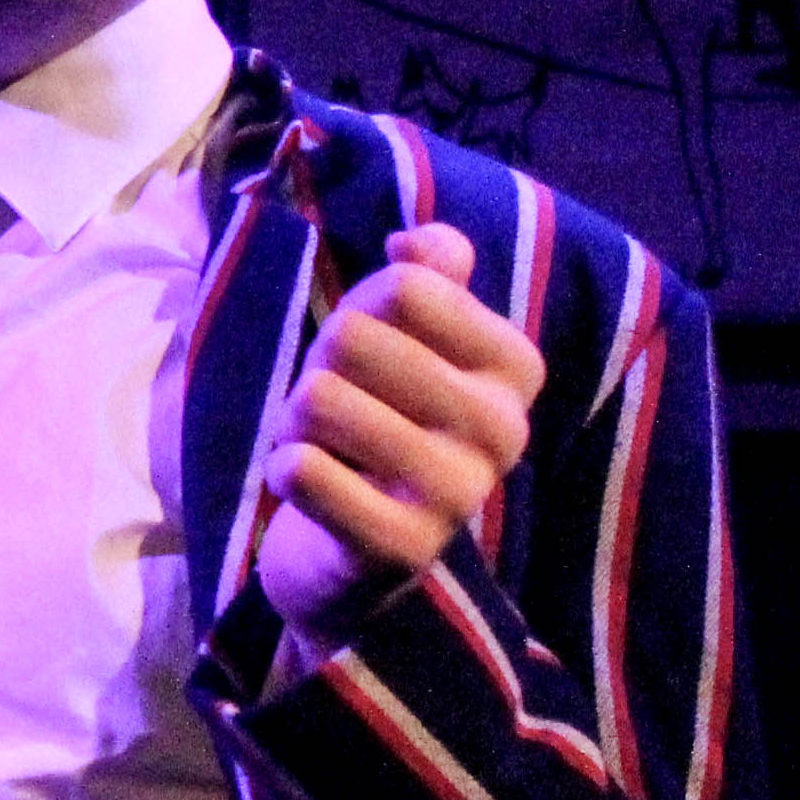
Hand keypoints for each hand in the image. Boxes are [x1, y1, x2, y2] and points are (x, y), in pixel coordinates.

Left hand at [257, 222, 543, 667]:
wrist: (363, 558)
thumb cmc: (383, 425)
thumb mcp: (413, 341)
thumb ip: (430, 275)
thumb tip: (416, 242)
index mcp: (515, 366)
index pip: (406, 286)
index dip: (360, 311)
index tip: (372, 361)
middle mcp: (503, 428)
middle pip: (353, 334)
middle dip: (319, 367)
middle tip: (337, 413)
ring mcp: (459, 493)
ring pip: (318, 397)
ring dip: (296, 421)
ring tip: (324, 450)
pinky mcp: (400, 547)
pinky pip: (300, 469)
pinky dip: (284, 470)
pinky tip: (313, 493)